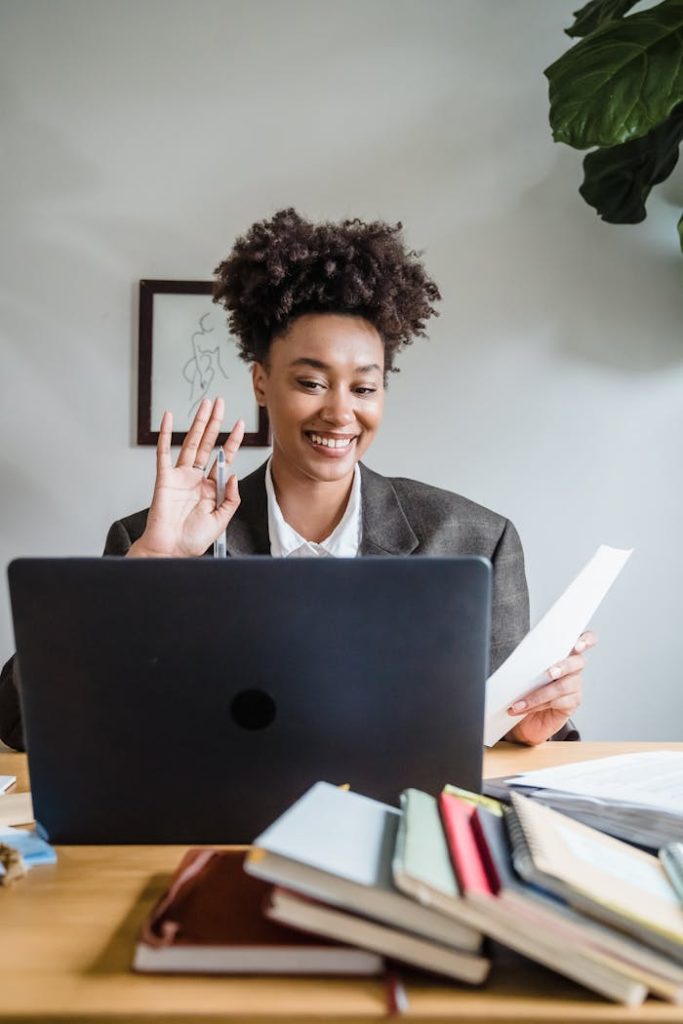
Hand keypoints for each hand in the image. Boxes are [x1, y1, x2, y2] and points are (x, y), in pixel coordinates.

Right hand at [128, 397, 244, 557]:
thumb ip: (230, 498)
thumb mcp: (221, 520)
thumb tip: (232, 474)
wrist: (171, 550)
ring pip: (190, 443)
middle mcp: (195, 478)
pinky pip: (164, 452)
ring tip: (205, 404)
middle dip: (215, 422)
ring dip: (198, 423)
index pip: (224, 458)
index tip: (240, 424)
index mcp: (210, 487)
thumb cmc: (193, 539)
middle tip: (219, 402)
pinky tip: (169, 418)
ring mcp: (179, 476)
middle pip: (208, 443)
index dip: (232, 440)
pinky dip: (165, 434)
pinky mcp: (164, 478)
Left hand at [505, 630, 596, 745]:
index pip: (585, 640)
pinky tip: (524, 708)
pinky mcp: (573, 703)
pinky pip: (558, 702)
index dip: (586, 640)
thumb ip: (533, 660)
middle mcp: (574, 668)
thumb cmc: (527, 688)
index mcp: (565, 652)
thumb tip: (522, 657)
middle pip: (578, 662)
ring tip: (521, 701)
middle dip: (563, 666)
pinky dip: (537, 705)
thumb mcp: (527, 670)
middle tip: (550, 673)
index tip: (577, 645)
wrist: (527, 718)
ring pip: (562, 686)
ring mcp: (575, 686)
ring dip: (538, 694)